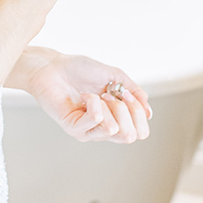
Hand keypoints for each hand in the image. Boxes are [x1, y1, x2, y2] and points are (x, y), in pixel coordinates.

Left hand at [23, 49, 150, 142]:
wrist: (52, 66)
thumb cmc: (79, 70)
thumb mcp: (114, 76)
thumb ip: (134, 92)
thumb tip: (149, 112)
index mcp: (115, 119)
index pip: (140, 132)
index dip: (139, 112)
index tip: (127, 93)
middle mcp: (102, 129)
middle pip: (131, 136)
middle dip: (127, 110)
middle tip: (111, 94)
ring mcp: (88, 131)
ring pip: (115, 130)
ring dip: (110, 106)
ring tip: (96, 95)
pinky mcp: (74, 128)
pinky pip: (95, 121)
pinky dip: (94, 103)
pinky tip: (84, 96)